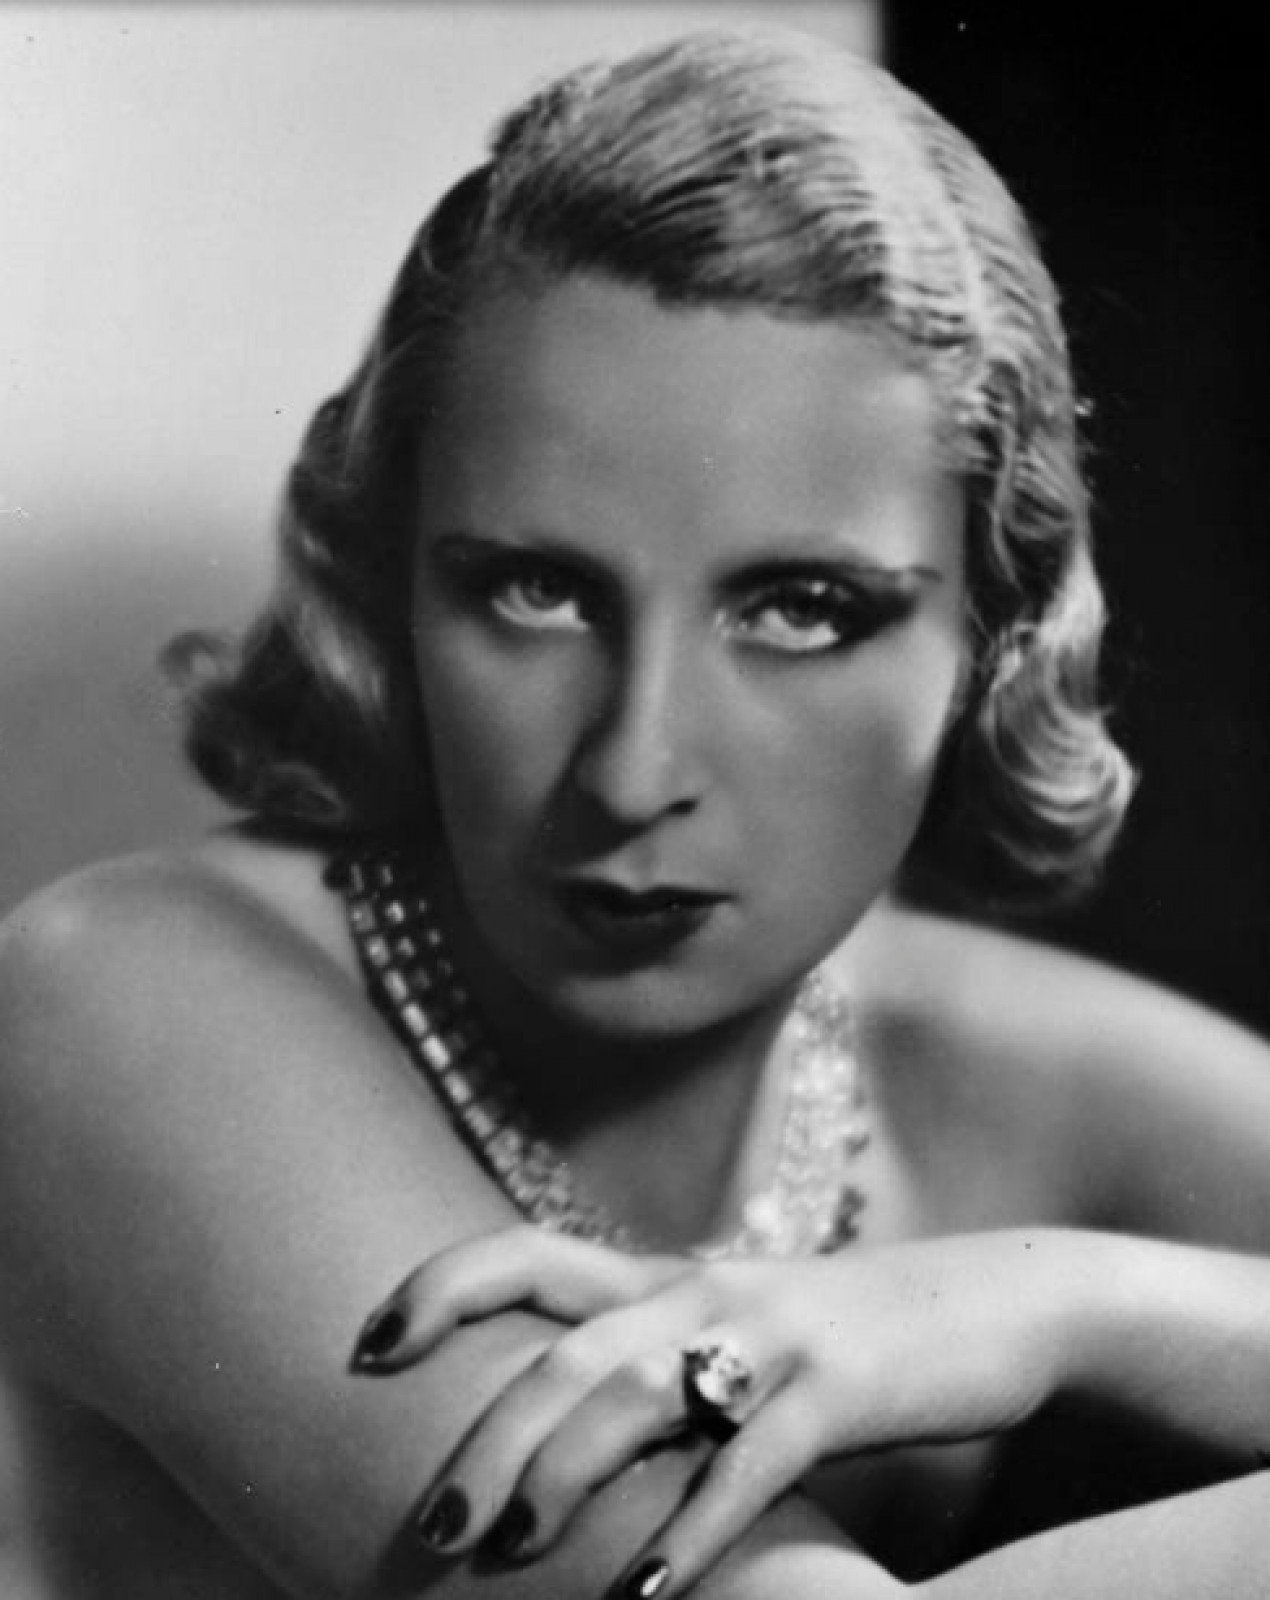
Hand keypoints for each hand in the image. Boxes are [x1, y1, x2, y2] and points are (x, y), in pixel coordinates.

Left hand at [350, 1224, 1088, 1596]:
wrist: (995, 1300)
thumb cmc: (845, 1331)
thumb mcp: (737, 1328)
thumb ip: (653, 1358)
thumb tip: (556, 1426)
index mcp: (667, 1277)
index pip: (527, 1254)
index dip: (441, 1289)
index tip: (368, 1345)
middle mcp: (701, 1293)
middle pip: (564, 1355)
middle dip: (485, 1438)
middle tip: (430, 1530)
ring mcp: (770, 1337)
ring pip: (636, 1398)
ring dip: (562, 1476)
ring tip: (506, 1552)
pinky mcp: (837, 1391)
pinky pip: (747, 1464)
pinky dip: (690, 1533)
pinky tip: (645, 1596)